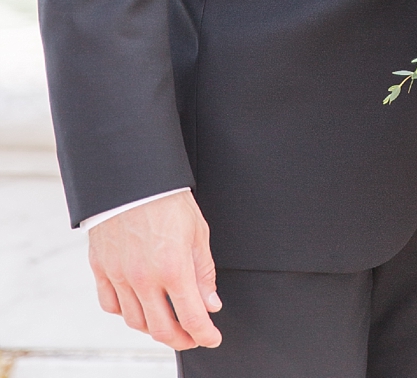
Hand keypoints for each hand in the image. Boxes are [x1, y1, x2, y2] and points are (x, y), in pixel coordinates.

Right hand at [87, 189, 219, 351]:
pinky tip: (139, 308)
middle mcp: (144, 278)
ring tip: (168, 324)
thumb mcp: (198, 234)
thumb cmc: (169, 201)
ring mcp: (119, 276)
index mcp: (173, 268)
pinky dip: (126, 313)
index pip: (191, 317)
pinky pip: (111, 304)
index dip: (204, 334)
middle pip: (161, 328)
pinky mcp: (101, 269)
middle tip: (193, 337)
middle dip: (181, 339)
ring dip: (153, 329)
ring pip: (134, 321)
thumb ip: (204, 273)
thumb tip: (210, 304)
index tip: (212, 338)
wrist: (133, 179)